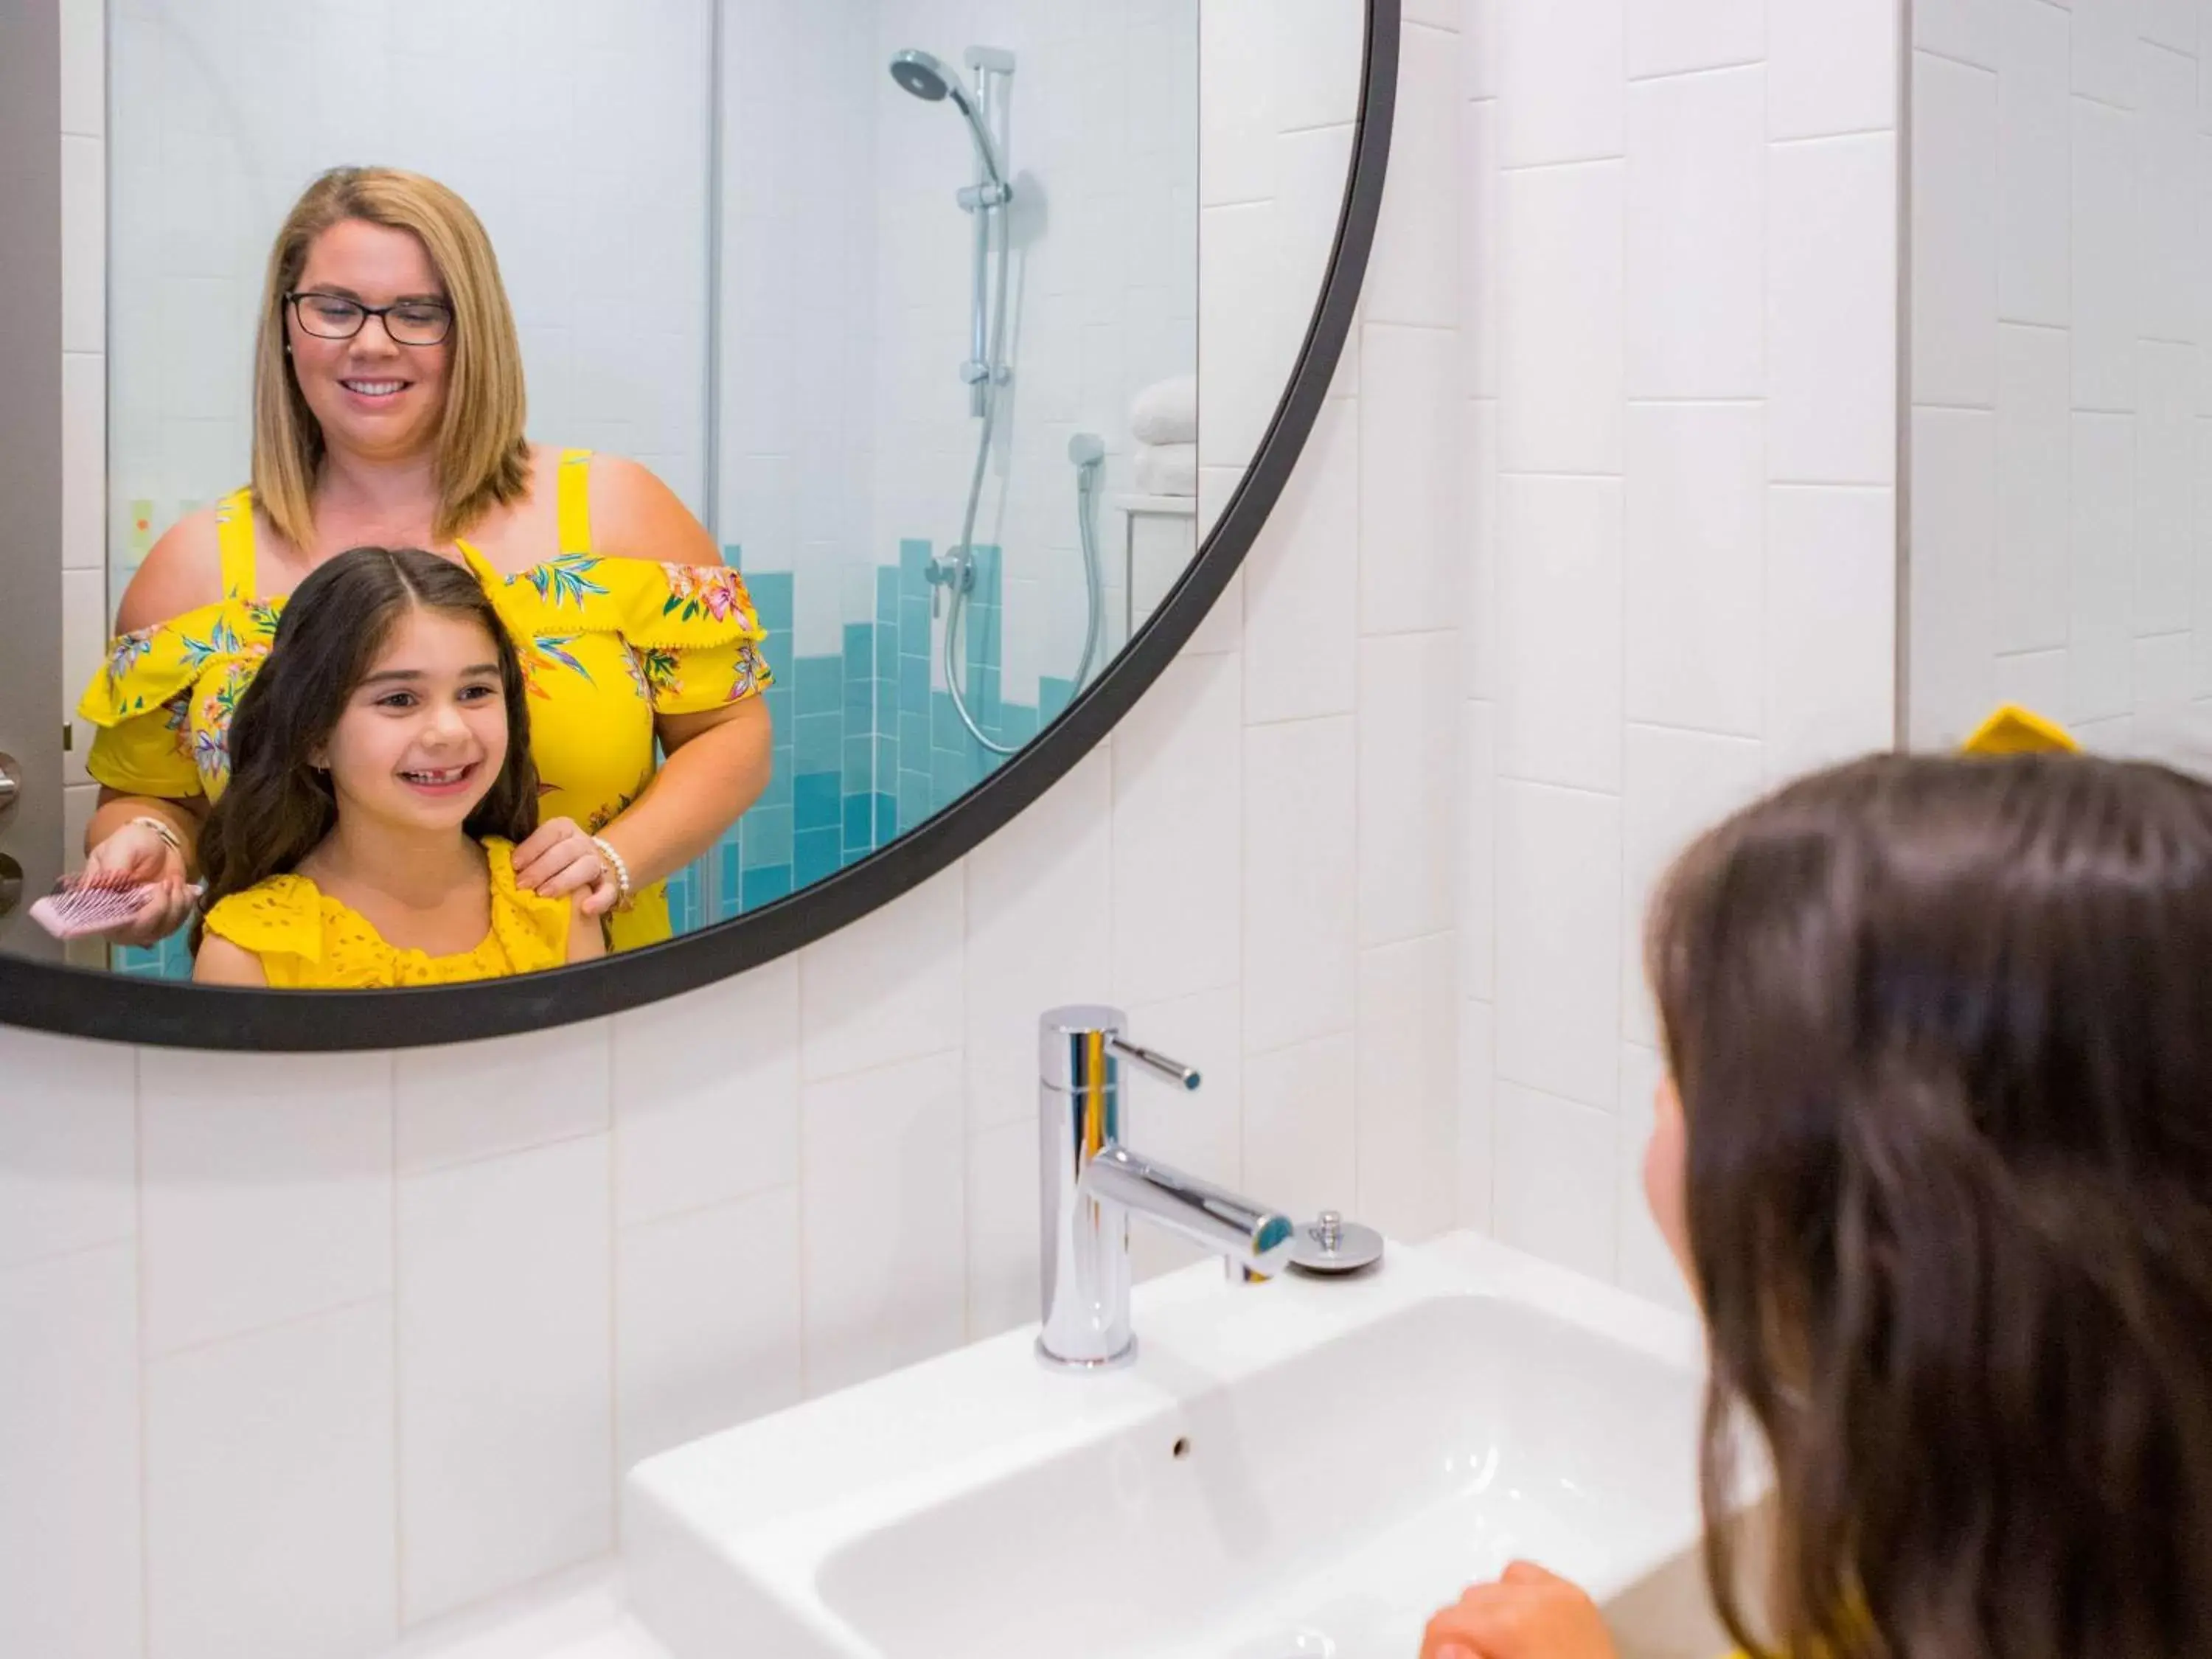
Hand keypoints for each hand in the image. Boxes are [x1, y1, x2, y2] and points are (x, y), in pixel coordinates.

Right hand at [80, 820, 194, 945]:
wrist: (159, 843)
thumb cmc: (133, 843)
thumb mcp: (120, 848)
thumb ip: (113, 868)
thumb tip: (107, 889)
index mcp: (98, 903)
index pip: (110, 926)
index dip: (133, 917)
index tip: (150, 890)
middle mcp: (118, 919)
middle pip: (138, 934)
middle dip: (159, 908)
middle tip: (166, 882)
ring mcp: (141, 922)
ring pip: (161, 931)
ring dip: (175, 905)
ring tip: (172, 880)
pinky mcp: (162, 921)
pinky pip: (177, 924)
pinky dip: (185, 905)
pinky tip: (181, 888)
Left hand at [512, 816, 620, 916]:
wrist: (593, 867)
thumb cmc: (555, 859)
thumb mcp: (542, 848)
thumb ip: (527, 853)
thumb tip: (498, 863)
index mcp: (565, 829)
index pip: (551, 832)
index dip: (532, 847)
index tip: (515, 864)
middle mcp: (583, 843)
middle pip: (566, 851)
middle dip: (542, 868)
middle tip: (522, 885)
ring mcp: (599, 863)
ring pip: (585, 867)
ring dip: (564, 881)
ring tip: (544, 894)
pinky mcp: (610, 885)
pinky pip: (608, 892)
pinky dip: (599, 900)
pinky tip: (586, 909)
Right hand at [1421, 1562, 1618, 1658]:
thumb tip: (1442, 1648)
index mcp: (1515, 1624)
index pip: (1443, 1621)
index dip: (1435, 1649)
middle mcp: (1540, 1598)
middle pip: (1466, 1600)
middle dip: (1462, 1634)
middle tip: (1474, 1658)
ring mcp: (1562, 1593)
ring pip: (1493, 1586)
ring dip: (1488, 1616)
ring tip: (1498, 1650)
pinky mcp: (1576, 1596)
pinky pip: (1526, 1577)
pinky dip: (1516, 1598)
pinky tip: (1521, 1632)